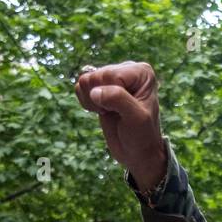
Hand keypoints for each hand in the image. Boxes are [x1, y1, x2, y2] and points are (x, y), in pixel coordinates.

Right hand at [74, 61, 167, 190]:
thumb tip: (94, 91)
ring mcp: (112, 77)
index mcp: (141, 72)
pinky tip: (102, 111)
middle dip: (100, 98)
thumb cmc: (142, 136)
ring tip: (109, 112)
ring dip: (92, 101)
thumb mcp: (135, 118)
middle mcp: (126, 69)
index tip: (123, 111)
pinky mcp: (99, 87)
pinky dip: (86, 102)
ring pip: (84, 80)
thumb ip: (118, 99)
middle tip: (115, 113)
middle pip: (95, 76)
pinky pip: (80, 87)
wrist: (137, 152)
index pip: (111, 75)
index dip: (110, 96)